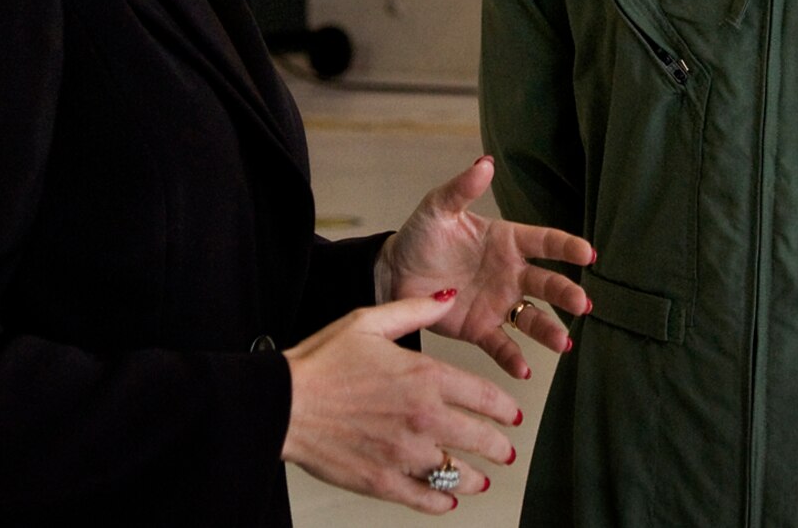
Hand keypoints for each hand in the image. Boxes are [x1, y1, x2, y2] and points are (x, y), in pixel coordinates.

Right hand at [283, 293, 520, 513]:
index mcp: (424, 376)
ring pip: (458, 474)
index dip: (505, 408)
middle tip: (506, 451)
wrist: (284, 403)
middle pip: (481, 439)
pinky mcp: (383, 482)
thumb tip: (448, 296)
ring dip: (477, 478)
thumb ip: (416, 309)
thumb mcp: (369, 322)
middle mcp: (422, 417)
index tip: (513, 414)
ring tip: (483, 479)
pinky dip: (442, 502)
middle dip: (499, 447)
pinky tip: (447, 500)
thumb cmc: (321, 362)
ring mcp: (404, 453)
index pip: (485, 396)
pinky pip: (426, 499)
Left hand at [379, 156, 595, 378]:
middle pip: (547, 283)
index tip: (588, 254)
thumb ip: (462, 188)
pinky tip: (524, 370)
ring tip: (562, 343)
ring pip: (531, 319)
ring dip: (549, 330)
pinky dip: (513, 358)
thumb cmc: (421, 236)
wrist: (394, 273)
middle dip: (566, 293)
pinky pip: (501, 345)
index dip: (567, 246)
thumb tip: (485, 162)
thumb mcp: (438, 208)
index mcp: (506, 241)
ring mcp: (498, 303)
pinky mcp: (480, 329)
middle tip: (582, 304)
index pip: (544, 242)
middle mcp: (510, 273)